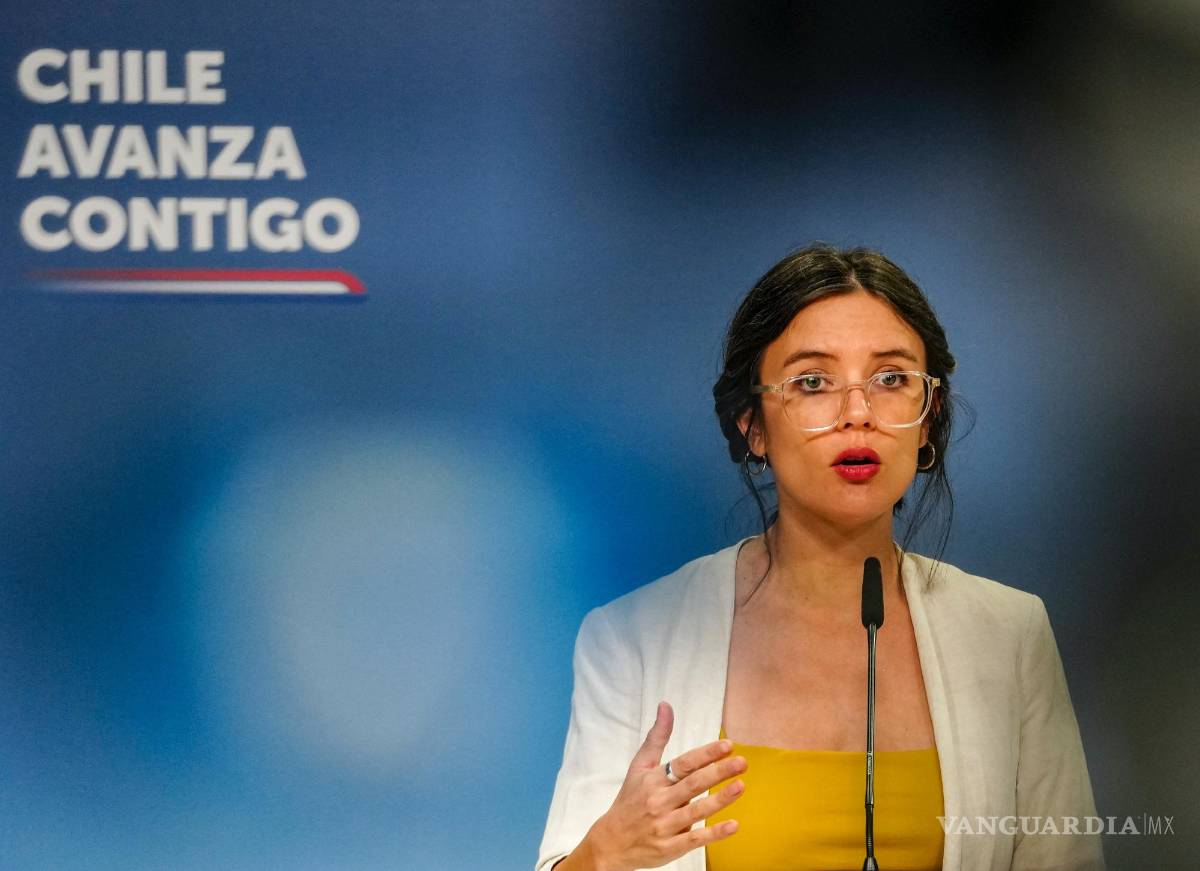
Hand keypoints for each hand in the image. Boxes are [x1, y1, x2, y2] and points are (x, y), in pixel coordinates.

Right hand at [584, 701, 746, 870]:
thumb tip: (666, 705)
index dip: (706, 754)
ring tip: (741, 786)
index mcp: (654, 780)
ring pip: (697, 810)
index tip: (727, 746)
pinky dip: (715, 833)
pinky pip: (695, 839)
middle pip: (693, 784)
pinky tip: (734, 824)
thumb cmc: (630, 800)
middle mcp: (659, 801)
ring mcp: (665, 825)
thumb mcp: (639, 766)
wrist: (611, 843)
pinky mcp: (670, 848)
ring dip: (721, 799)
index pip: (683, 764)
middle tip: (742, 762)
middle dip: (719, 772)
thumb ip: (657, 737)